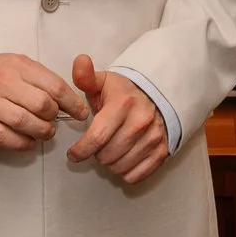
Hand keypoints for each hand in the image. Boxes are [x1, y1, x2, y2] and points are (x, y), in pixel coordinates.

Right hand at [0, 53, 91, 151]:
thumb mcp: (17, 65)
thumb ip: (41, 78)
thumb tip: (69, 98)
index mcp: (18, 66)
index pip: (54, 86)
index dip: (72, 102)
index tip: (80, 112)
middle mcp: (3, 82)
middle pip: (41, 105)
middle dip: (53, 117)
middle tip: (54, 121)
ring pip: (24, 122)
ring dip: (41, 132)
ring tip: (44, 133)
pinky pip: (5, 138)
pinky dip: (22, 143)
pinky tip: (28, 142)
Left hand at [64, 54, 169, 184]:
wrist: (156, 95)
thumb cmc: (123, 93)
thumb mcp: (103, 82)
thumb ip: (86, 76)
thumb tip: (80, 61)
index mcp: (122, 105)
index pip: (97, 137)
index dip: (81, 150)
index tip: (73, 154)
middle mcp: (140, 122)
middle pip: (107, 156)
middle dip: (96, 154)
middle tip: (97, 144)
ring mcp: (153, 137)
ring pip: (120, 167)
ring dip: (110, 163)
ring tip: (110, 150)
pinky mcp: (162, 150)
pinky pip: (137, 175)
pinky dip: (126, 172)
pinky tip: (123, 159)